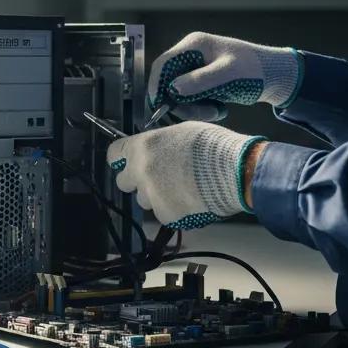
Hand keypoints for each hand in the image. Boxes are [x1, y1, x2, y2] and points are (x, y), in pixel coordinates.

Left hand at [106, 121, 266, 229]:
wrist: (234, 171)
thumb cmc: (212, 146)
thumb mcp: (181, 132)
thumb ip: (159, 143)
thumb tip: (153, 149)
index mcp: (141, 147)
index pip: (113, 154)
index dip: (122, 159)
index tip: (128, 162)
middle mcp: (140, 172)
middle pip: (124, 182)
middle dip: (137, 181)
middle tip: (159, 177)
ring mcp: (152, 196)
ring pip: (145, 200)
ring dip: (157, 196)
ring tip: (183, 188)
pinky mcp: (165, 214)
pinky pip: (164, 213)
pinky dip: (174, 209)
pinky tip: (192, 199)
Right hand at [148, 32, 302, 121]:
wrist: (274, 76)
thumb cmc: (254, 70)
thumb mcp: (228, 74)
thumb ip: (200, 81)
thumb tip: (172, 89)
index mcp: (194, 45)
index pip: (163, 64)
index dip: (157, 85)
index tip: (158, 106)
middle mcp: (190, 55)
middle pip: (168, 82)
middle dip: (181, 102)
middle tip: (204, 113)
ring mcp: (195, 69)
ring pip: (178, 94)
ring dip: (194, 108)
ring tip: (216, 111)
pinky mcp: (200, 82)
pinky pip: (189, 99)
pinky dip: (201, 108)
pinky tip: (218, 109)